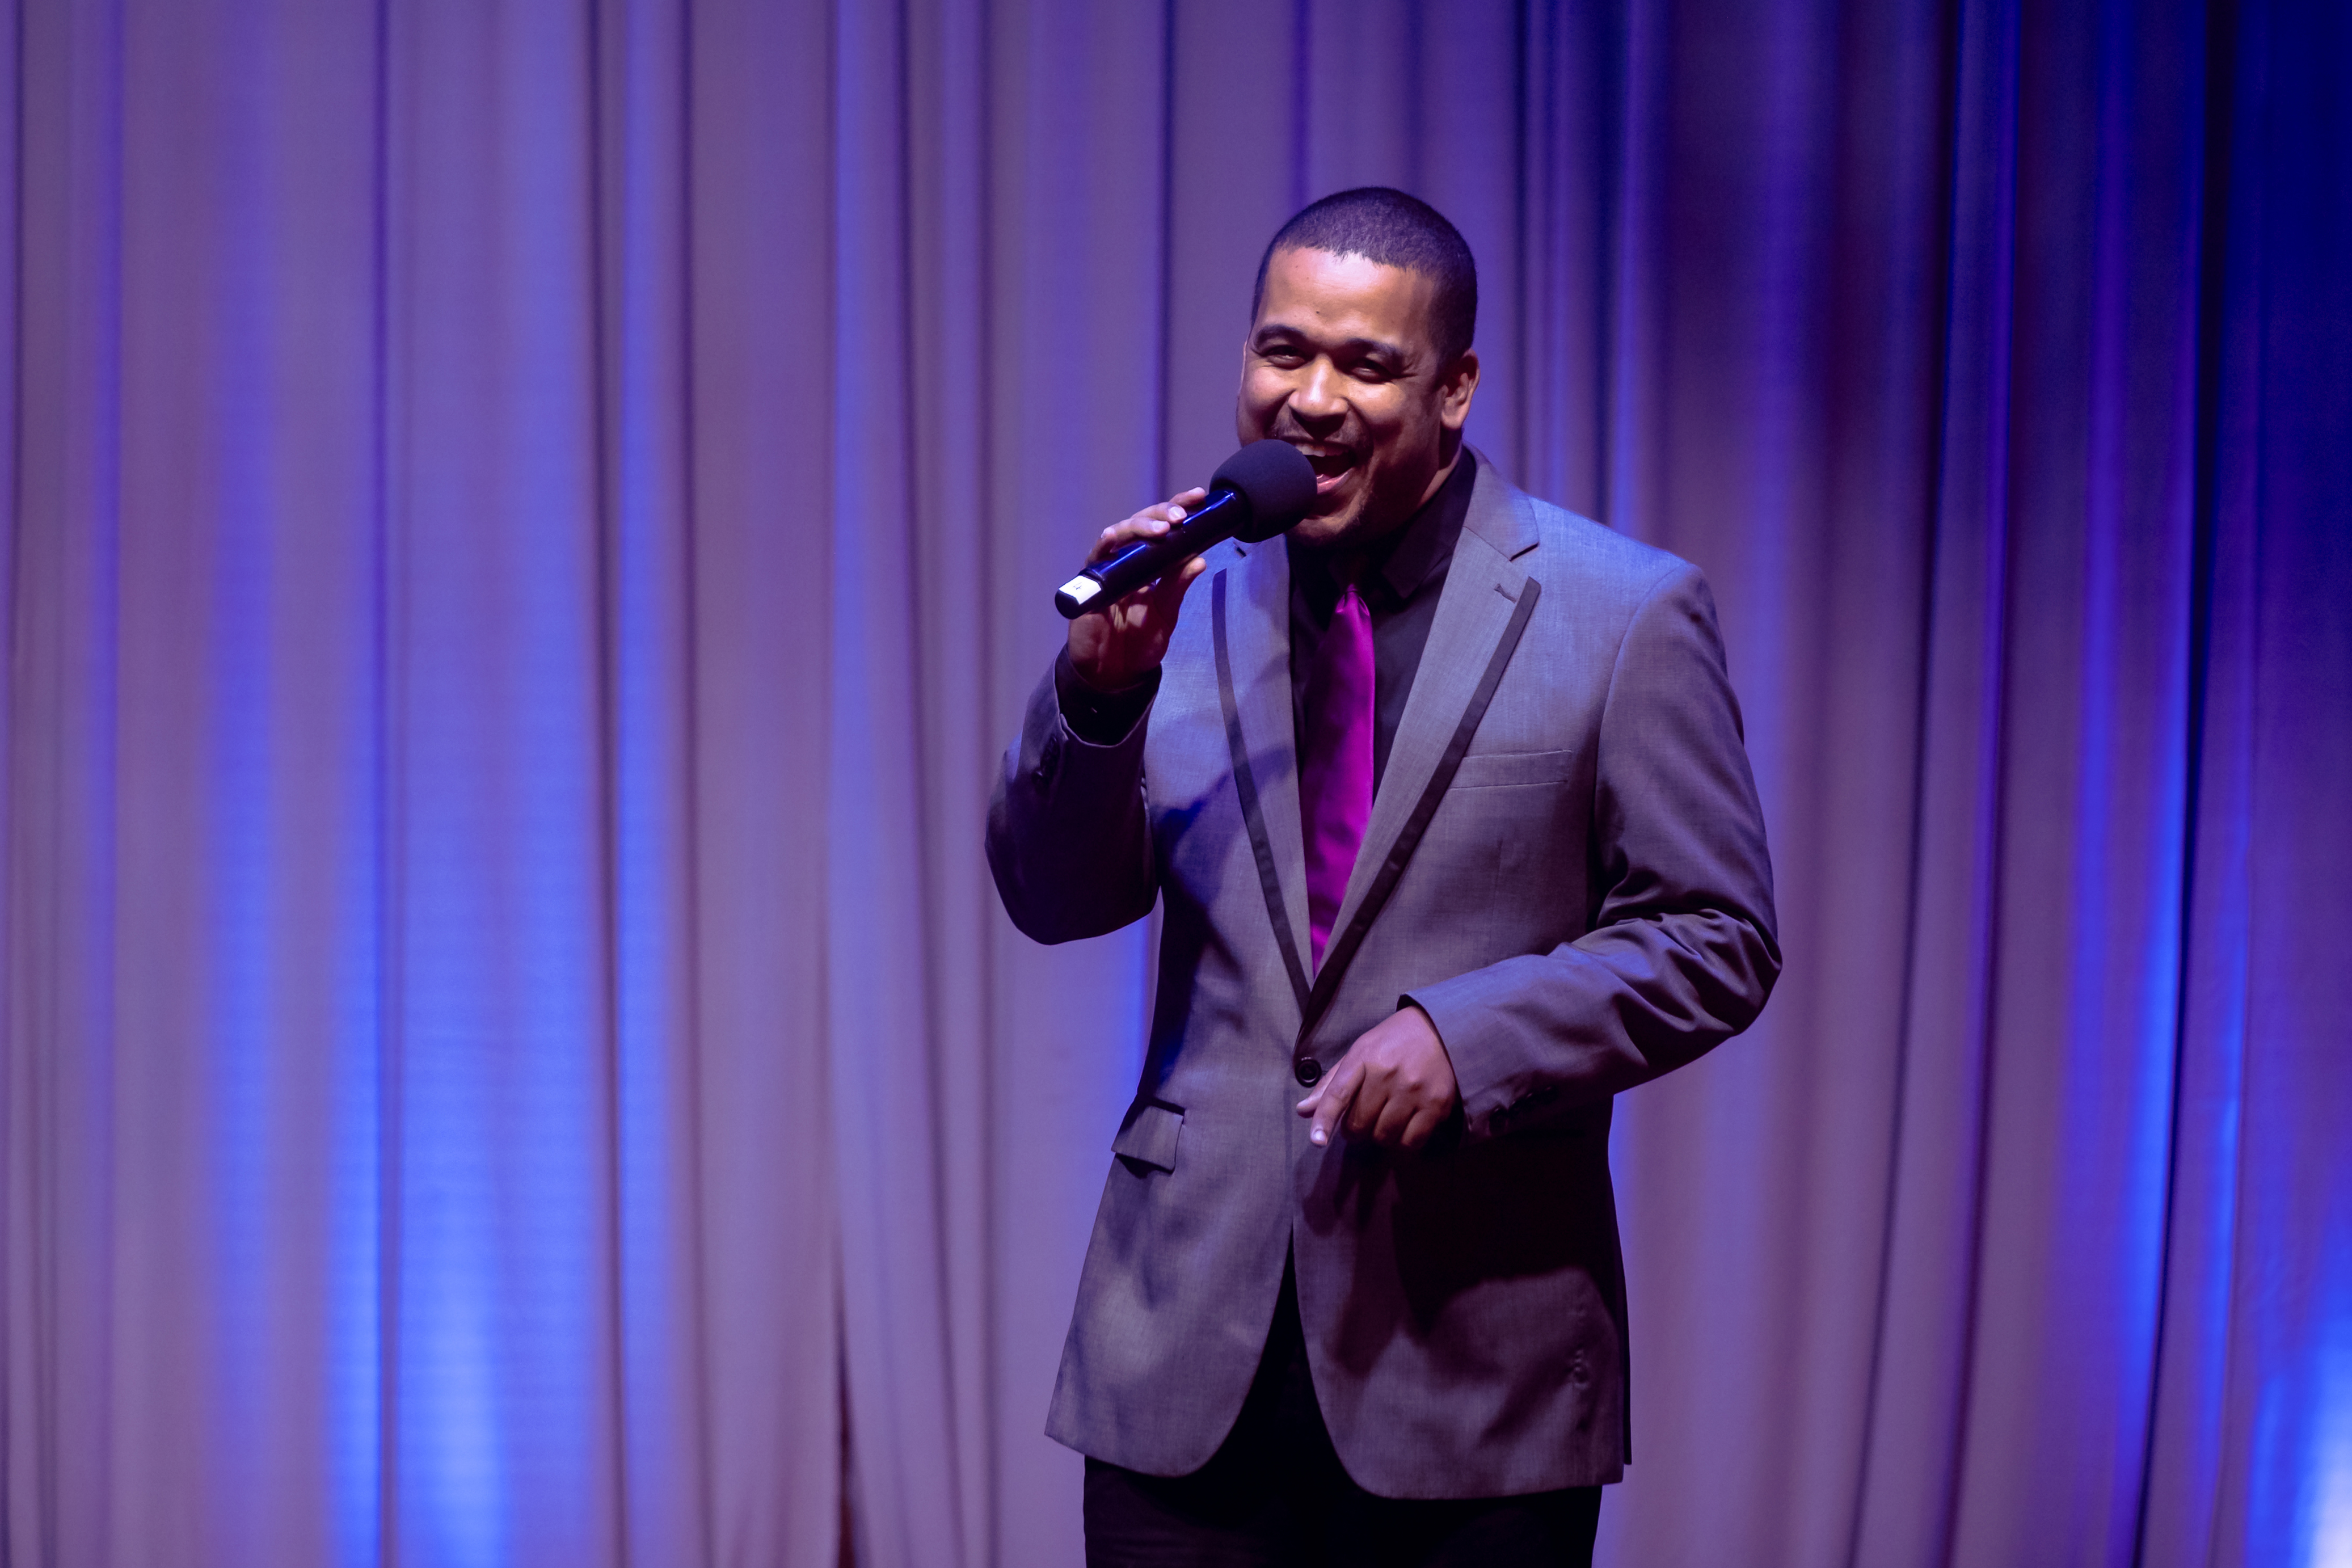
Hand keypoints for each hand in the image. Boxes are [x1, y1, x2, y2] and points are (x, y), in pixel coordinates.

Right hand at [1066, 487, 1210, 691]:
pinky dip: (1104, 546)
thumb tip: (1200, 559)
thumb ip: (1177, 586)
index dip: (1179, 508)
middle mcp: (1128, 559)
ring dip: (1139, 527)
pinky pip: (1095, 558)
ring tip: (1162, 529)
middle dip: (1161, 514)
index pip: (1164, 526)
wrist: (1114, 672)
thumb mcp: (1166, 613)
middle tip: (1181, 516)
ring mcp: (1107, 568)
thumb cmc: (1139, 641)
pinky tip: (1113, 538)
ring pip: (1119, 533)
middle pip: (1142, 522)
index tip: (1199, 496)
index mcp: (1150, 562)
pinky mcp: (1089, 583)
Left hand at [1296, 1005, 1458, 1151]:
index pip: (1338, 1094)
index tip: (1317, 1140)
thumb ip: (1332, 1083)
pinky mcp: (1437, 1104)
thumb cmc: (1394, 1042)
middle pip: (1359, 1124)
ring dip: (1379, 1136)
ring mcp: (1414, 1090)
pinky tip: (1404, 1129)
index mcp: (1364, 1057)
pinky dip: (1403, 1143)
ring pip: (1383, 1136)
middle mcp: (1388, 1073)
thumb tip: (1302, 1111)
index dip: (1325, 1120)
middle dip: (1355, 1129)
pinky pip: (1411, 1142)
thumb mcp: (1360, 1052)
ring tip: (1385, 1119)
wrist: (1442, 1029)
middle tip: (1363, 1119)